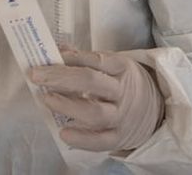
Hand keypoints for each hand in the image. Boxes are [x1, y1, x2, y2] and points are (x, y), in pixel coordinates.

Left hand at [30, 50, 163, 152]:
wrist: (154, 109)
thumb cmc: (123, 83)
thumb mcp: (113, 65)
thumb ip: (85, 58)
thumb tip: (57, 50)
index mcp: (122, 67)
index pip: (97, 60)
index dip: (73, 58)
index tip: (51, 57)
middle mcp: (123, 91)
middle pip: (91, 82)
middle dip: (61, 78)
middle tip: (37, 75)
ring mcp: (122, 116)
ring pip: (95, 113)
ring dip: (67, 106)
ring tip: (46, 99)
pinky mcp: (119, 137)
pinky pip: (101, 141)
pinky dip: (82, 139)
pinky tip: (64, 133)